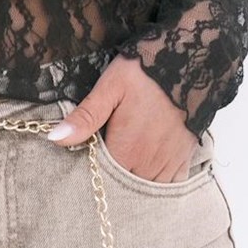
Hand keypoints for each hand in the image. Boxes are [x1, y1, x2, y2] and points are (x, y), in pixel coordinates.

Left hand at [46, 54, 198, 182]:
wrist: (192, 58)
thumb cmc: (147, 71)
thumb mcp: (110, 88)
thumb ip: (85, 117)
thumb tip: (55, 138)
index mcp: (126, 150)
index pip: (102, 178)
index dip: (93, 172)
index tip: (91, 161)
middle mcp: (147, 164)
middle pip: (123, 187)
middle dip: (113, 180)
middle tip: (109, 160)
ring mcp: (167, 163)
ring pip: (146, 188)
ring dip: (135, 183)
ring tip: (127, 166)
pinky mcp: (184, 158)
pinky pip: (171, 185)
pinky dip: (159, 183)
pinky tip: (150, 172)